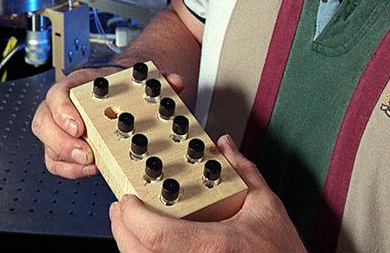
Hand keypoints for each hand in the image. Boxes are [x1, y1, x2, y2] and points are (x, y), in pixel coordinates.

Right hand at [31, 65, 187, 178]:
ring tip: (90, 165)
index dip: (63, 111)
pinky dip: (70, 169)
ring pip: (47, 143)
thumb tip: (173, 80)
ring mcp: (60, 126)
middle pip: (44, 121)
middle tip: (85, 153)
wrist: (117, 92)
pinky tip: (91, 169)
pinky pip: (55, 161)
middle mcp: (63, 105)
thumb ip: (154, 79)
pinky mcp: (64, 146)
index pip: (58, 93)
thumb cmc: (118, 86)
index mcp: (77, 85)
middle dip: (61, 142)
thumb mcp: (135, 78)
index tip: (78, 126)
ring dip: (66, 158)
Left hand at [109, 135, 305, 252]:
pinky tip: (149, 246)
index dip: (133, 216)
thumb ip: (243, 172)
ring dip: (130, 245)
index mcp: (214, 246)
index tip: (127, 199)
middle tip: (122, 210)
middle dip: (122, 229)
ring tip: (131, 226)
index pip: (157, 234)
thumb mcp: (267, 207)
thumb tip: (226, 146)